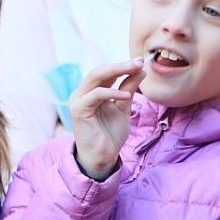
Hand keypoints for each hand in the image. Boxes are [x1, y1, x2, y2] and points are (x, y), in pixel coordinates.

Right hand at [69, 59, 143, 180]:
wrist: (103, 158)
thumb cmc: (110, 134)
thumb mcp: (124, 107)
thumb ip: (129, 88)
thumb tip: (141, 70)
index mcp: (91, 92)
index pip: (106, 72)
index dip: (123, 65)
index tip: (141, 62)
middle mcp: (82, 93)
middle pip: (99, 70)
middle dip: (120, 65)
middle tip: (139, 61)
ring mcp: (78, 100)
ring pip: (95, 77)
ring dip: (116, 71)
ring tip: (135, 69)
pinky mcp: (78, 110)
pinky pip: (95, 94)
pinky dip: (112, 92)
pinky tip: (126, 95)